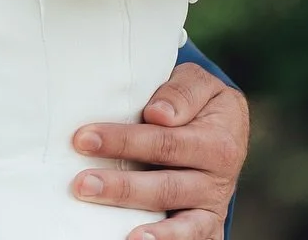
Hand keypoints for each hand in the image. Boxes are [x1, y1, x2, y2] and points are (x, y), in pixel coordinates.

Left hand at [70, 62, 247, 239]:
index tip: (84, 138)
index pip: (165, 141)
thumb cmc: (197, 99)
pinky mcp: (208, 225)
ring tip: (118, 234)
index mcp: (218, 139)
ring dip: (146, 229)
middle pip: (166, 186)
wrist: (225, 125)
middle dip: (121, 186)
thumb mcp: (198, 82)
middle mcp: (218, 177)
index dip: (124, 141)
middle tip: (81, 184)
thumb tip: (158, 114)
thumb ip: (182, 92)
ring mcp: (212, 206)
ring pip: (181, 223)